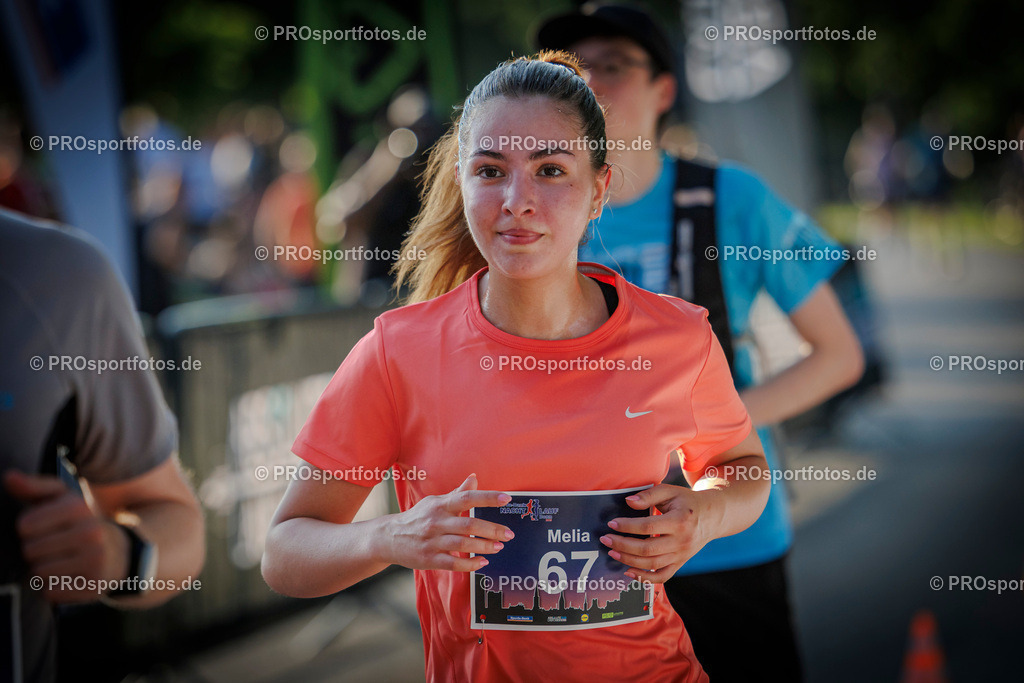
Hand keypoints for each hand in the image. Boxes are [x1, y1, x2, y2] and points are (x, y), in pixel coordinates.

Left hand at [4, 470, 128, 602]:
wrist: (120, 553)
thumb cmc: (80, 524)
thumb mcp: (62, 500)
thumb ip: (34, 487)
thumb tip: (8, 476)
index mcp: (79, 507)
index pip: (25, 525)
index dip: (28, 529)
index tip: (45, 528)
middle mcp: (90, 532)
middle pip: (30, 550)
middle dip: (35, 551)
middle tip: (54, 547)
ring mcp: (95, 560)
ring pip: (39, 573)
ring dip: (42, 570)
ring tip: (60, 562)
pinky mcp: (93, 585)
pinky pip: (50, 592)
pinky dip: (53, 587)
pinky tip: (67, 577)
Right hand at [384, 474, 512, 571]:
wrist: (388, 538)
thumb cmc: (418, 518)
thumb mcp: (435, 502)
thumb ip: (457, 493)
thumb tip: (474, 478)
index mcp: (440, 505)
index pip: (467, 498)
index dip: (488, 497)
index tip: (506, 498)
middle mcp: (436, 522)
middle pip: (468, 525)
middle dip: (492, 529)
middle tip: (509, 534)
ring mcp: (432, 541)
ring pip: (462, 544)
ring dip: (484, 546)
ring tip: (499, 547)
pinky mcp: (429, 559)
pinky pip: (453, 563)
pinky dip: (470, 564)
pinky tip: (483, 563)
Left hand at [599, 484, 716, 582]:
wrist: (712, 517)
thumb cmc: (687, 502)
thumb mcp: (670, 491)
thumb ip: (649, 495)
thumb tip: (628, 502)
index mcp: (679, 521)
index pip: (648, 527)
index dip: (627, 526)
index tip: (612, 524)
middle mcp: (682, 541)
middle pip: (647, 549)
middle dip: (623, 545)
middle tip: (605, 539)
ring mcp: (681, 555)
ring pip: (652, 564)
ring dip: (628, 560)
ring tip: (612, 552)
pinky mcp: (680, 563)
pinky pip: (662, 576)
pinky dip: (645, 578)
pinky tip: (628, 572)